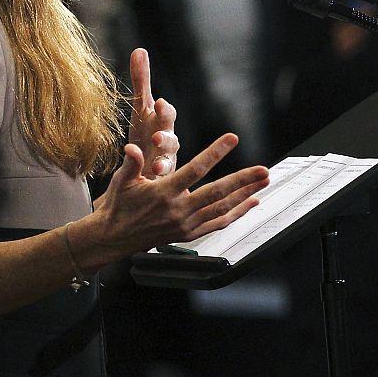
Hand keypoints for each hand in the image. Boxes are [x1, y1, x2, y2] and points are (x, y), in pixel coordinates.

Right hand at [93, 133, 269, 258]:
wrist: (113, 237)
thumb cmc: (119, 205)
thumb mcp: (121, 180)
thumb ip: (131, 163)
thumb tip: (132, 149)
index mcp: (164, 193)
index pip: (195, 170)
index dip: (215, 153)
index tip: (232, 138)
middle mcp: (178, 211)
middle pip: (218, 193)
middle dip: (243, 181)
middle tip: (264, 170)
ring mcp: (185, 225)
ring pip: (222, 210)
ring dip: (245, 196)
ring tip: (263, 183)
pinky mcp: (188, 234)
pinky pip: (218, 224)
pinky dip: (237, 214)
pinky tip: (250, 204)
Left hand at [128, 48, 178, 178]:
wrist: (148, 165)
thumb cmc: (146, 133)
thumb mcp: (141, 108)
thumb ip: (142, 82)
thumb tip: (140, 50)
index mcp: (160, 122)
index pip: (166, 113)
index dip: (164, 109)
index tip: (159, 103)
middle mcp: (167, 140)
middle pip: (171, 137)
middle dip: (166, 136)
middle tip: (157, 137)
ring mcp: (165, 161)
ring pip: (168, 161)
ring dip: (163, 163)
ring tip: (156, 167)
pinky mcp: (160, 179)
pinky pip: (161, 181)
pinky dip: (156, 181)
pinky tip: (150, 181)